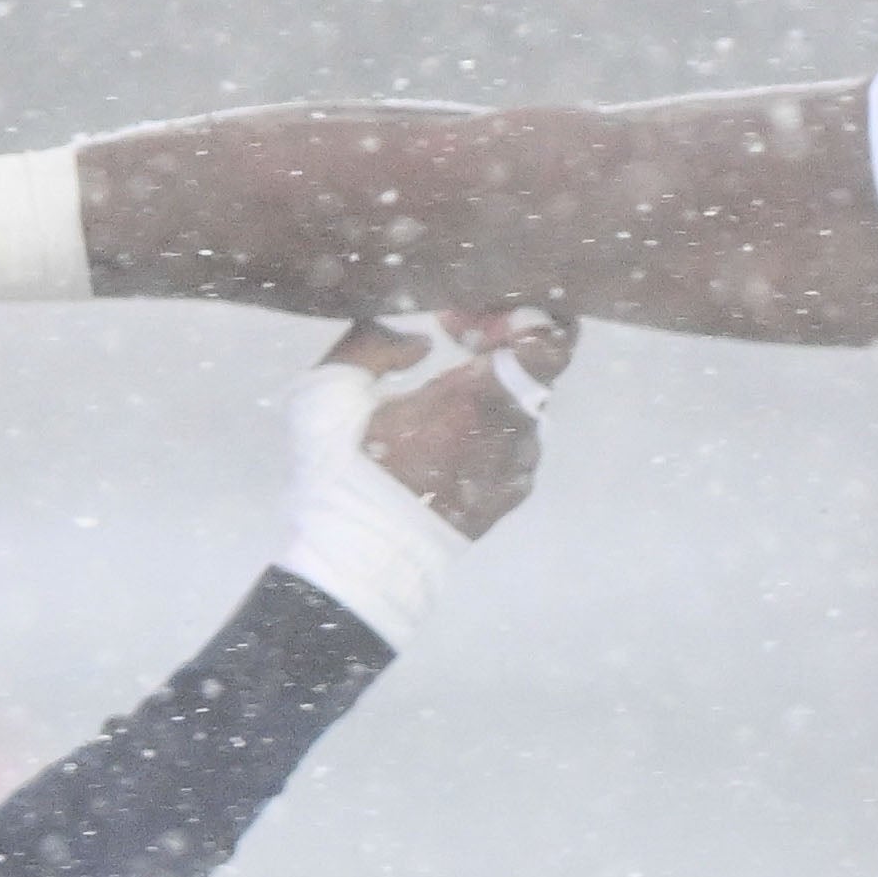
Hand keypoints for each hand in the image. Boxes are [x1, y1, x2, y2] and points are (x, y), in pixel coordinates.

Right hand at [316, 306, 568, 533]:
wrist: (359, 562)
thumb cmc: (342, 473)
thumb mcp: (329, 391)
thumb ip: (373, 342)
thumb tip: (420, 341)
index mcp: (477, 400)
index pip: (548, 341)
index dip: (518, 314)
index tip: (466, 318)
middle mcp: (511, 432)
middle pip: (540, 364)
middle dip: (501, 339)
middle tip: (455, 336)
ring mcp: (516, 467)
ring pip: (527, 402)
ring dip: (495, 385)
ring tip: (442, 391)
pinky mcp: (510, 495)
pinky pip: (518, 442)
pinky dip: (494, 424)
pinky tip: (448, 433)